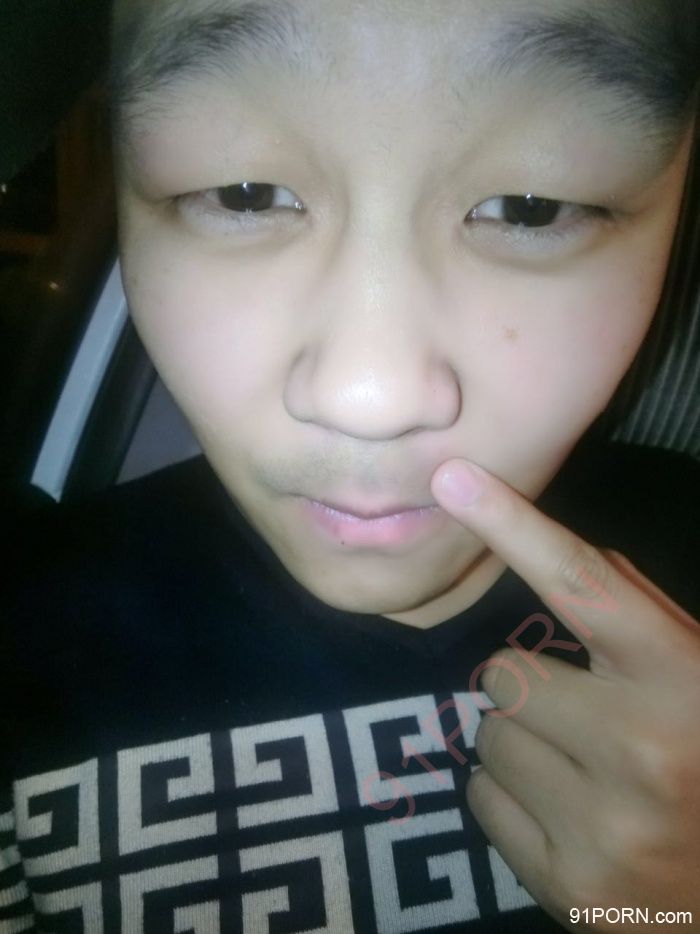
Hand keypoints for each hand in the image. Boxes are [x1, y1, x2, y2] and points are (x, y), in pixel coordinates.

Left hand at [431, 459, 699, 932]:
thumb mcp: (698, 677)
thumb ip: (640, 618)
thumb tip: (555, 555)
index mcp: (682, 680)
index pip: (582, 583)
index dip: (513, 524)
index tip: (452, 478)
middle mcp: (643, 748)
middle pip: (503, 671)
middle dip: (530, 687)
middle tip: (582, 718)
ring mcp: (603, 825)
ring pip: (488, 737)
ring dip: (521, 745)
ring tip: (581, 772)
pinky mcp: (566, 883)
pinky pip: (480, 797)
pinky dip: (510, 799)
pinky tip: (566, 816)